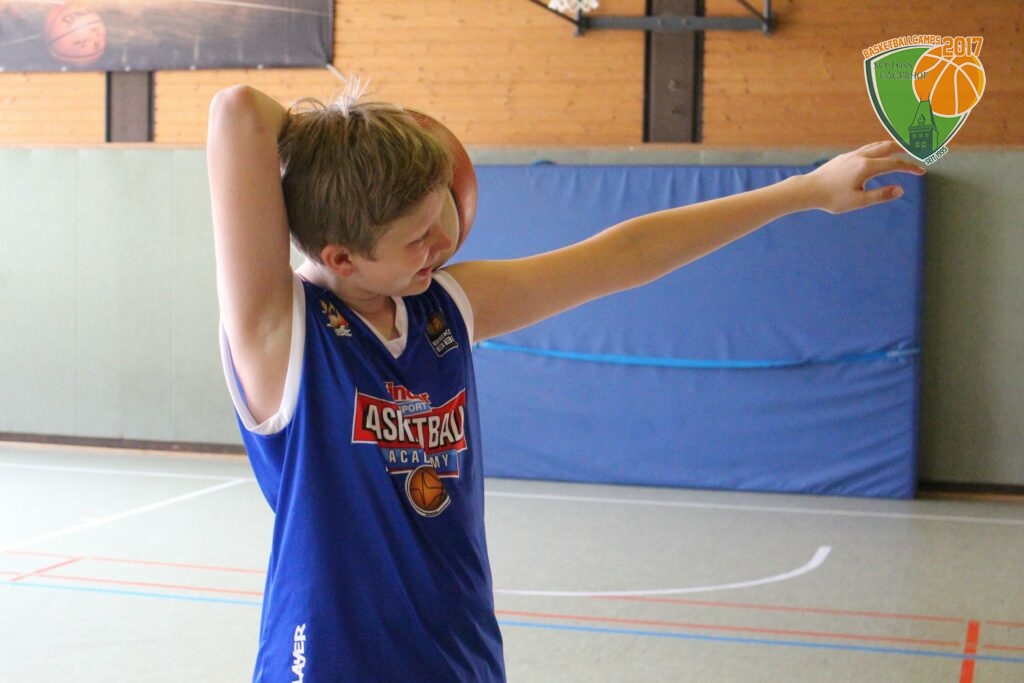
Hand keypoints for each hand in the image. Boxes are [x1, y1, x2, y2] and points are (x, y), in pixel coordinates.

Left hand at [806, 140, 924, 213]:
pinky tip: (877, 155)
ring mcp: (851, 155)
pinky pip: (866, 148)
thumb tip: (900, 190)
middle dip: (905, 149)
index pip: (895, 163)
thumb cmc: (832, 198)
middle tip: (917, 152)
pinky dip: (878, 148)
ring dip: (891, 146)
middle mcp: (860, 157)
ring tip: (900, 150)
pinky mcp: (844, 157)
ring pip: (876, 145)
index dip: (910, 167)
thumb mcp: (858, 201)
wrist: (808, 190)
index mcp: (866, 167)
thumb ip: (880, 195)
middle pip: (888, 147)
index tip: (922, 171)